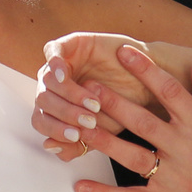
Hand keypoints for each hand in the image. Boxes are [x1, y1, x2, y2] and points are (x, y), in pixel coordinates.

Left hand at [32, 34, 159, 161]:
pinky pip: (52, 51)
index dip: (55, 130)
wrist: (150, 83)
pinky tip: (65, 76)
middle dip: (65, 113)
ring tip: (94, 104)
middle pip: (43, 100)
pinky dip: (55, 65)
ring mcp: (61, 64)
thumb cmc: (123, 108)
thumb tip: (50, 147)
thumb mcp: (102, 133)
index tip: (77, 137)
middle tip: (89, 120)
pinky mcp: (70, 44)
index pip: (41, 120)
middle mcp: (54, 86)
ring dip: (69, 95)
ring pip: (47, 80)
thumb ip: (77, 144)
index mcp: (56, 106)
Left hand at [50, 46, 191, 191]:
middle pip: (142, 121)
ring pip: (131, 157)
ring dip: (103, 141)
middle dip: (113, 103)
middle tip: (88, 87)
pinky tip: (81, 186)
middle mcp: (186, 150)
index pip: (169, 90)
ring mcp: (175, 179)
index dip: (145, 70)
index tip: (124, 52)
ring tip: (79, 125)